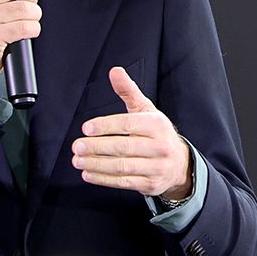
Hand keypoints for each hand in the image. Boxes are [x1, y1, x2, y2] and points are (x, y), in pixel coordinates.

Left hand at [72, 66, 191, 199]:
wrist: (180, 164)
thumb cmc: (157, 133)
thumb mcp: (146, 110)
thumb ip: (128, 91)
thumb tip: (114, 71)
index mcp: (156, 125)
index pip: (128, 124)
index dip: (105, 126)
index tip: (86, 128)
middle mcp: (159, 146)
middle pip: (123, 146)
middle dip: (97, 147)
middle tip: (77, 146)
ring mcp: (156, 167)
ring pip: (122, 166)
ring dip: (96, 164)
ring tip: (78, 160)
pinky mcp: (150, 184)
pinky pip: (123, 182)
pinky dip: (103, 179)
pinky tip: (88, 174)